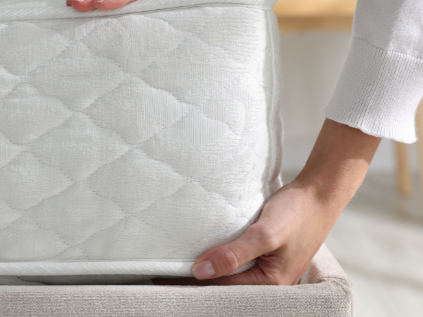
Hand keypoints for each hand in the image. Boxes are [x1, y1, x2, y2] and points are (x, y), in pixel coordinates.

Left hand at [154, 119, 380, 285]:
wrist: (319, 192)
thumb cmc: (297, 213)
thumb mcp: (265, 234)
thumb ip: (233, 254)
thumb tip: (200, 271)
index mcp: (271, 284)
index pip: (221, 289)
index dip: (192, 283)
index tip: (164, 277)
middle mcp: (269, 282)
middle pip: (225, 286)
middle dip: (197, 282)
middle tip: (163, 273)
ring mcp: (268, 269)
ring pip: (230, 275)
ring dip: (207, 270)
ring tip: (177, 265)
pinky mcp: (265, 255)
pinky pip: (237, 263)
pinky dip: (219, 260)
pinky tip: (203, 254)